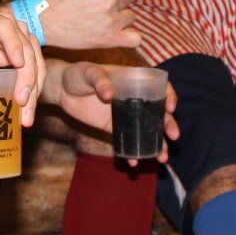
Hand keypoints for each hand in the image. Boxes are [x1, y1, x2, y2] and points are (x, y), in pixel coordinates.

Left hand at [0, 4, 43, 123]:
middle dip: (27, 77)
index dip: (13, 43)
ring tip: (27, 114)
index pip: (4, 27)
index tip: (18, 63)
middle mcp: (9, 23)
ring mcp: (20, 34)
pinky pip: (36, 65)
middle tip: (22, 102)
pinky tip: (29, 106)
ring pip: (35, 58)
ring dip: (35, 87)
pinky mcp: (25, 48)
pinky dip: (35, 86)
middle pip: (26, 47)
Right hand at [34, 0, 138, 49]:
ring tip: (95, 18)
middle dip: (112, 0)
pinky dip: (128, 36)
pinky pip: (135, 37)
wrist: (41, 20)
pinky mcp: (112, 40)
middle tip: (89, 5)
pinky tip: (113, 33)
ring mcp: (112, 22)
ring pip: (130, 15)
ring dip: (118, 17)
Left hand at [47, 62, 178, 161]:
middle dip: (168, 125)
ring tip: (162, 158)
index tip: (171, 107)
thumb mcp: (88, 72)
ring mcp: (125, 115)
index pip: (159, 86)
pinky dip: (132, 152)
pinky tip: (134, 162)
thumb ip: (99, 80)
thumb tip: (109, 94)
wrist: (61, 90)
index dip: (169, 96)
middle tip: (174, 136)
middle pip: (158, 112)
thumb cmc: (77, 74)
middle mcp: (135, 98)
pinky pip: (127, 141)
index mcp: (134, 80)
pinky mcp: (113, 128)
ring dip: (156, 144)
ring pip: (146, 130)